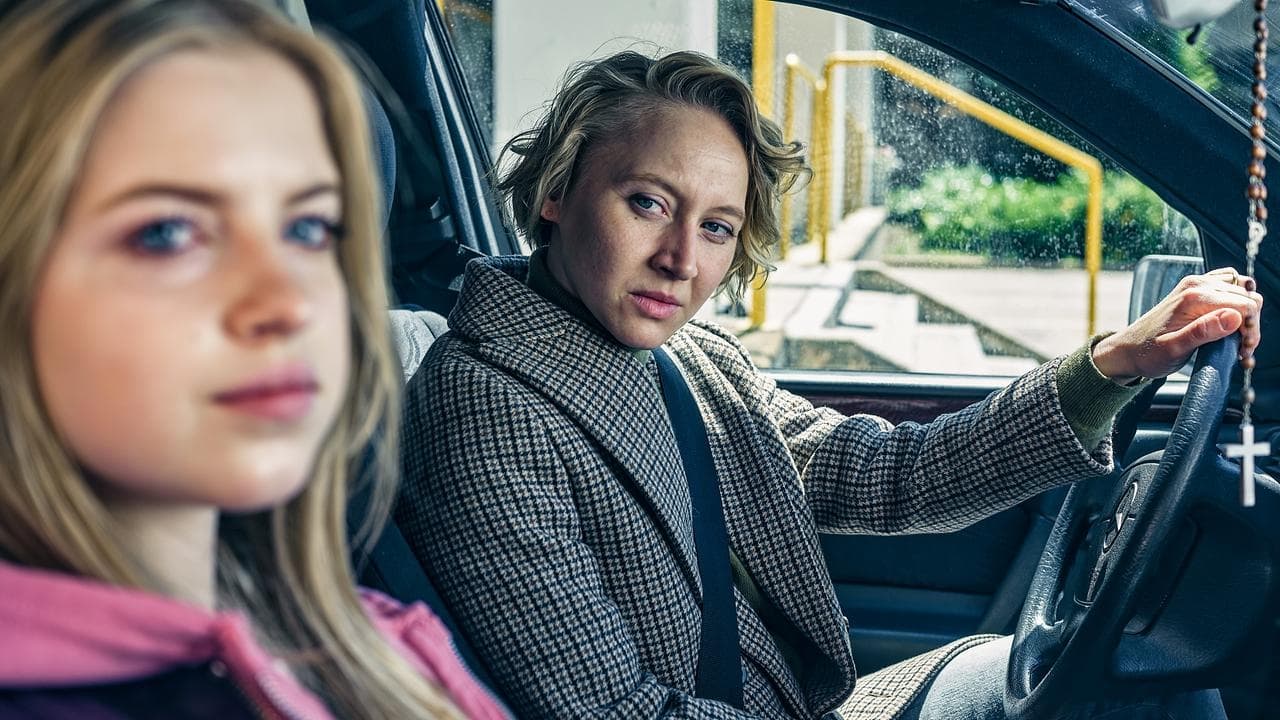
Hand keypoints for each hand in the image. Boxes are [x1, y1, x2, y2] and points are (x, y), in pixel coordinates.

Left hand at [1092, 267, 1263, 381]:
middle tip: (1241, 350)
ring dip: (1246, 316)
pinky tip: (1232, 326)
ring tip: (1237, 341)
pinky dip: (1237, 305)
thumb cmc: (1147, 353)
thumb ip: (1202, 332)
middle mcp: (1196, 285)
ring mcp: (1196, 285)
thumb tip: (1233, 317)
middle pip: (1247, 298)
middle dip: (1250, 325)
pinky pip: (1230, 288)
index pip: (1245, 304)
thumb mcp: (1174, 349)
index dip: (1250, 329)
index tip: (1243, 351)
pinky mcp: (1196, 290)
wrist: (1128, 350)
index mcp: (1193, 297)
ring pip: (1242, 292)